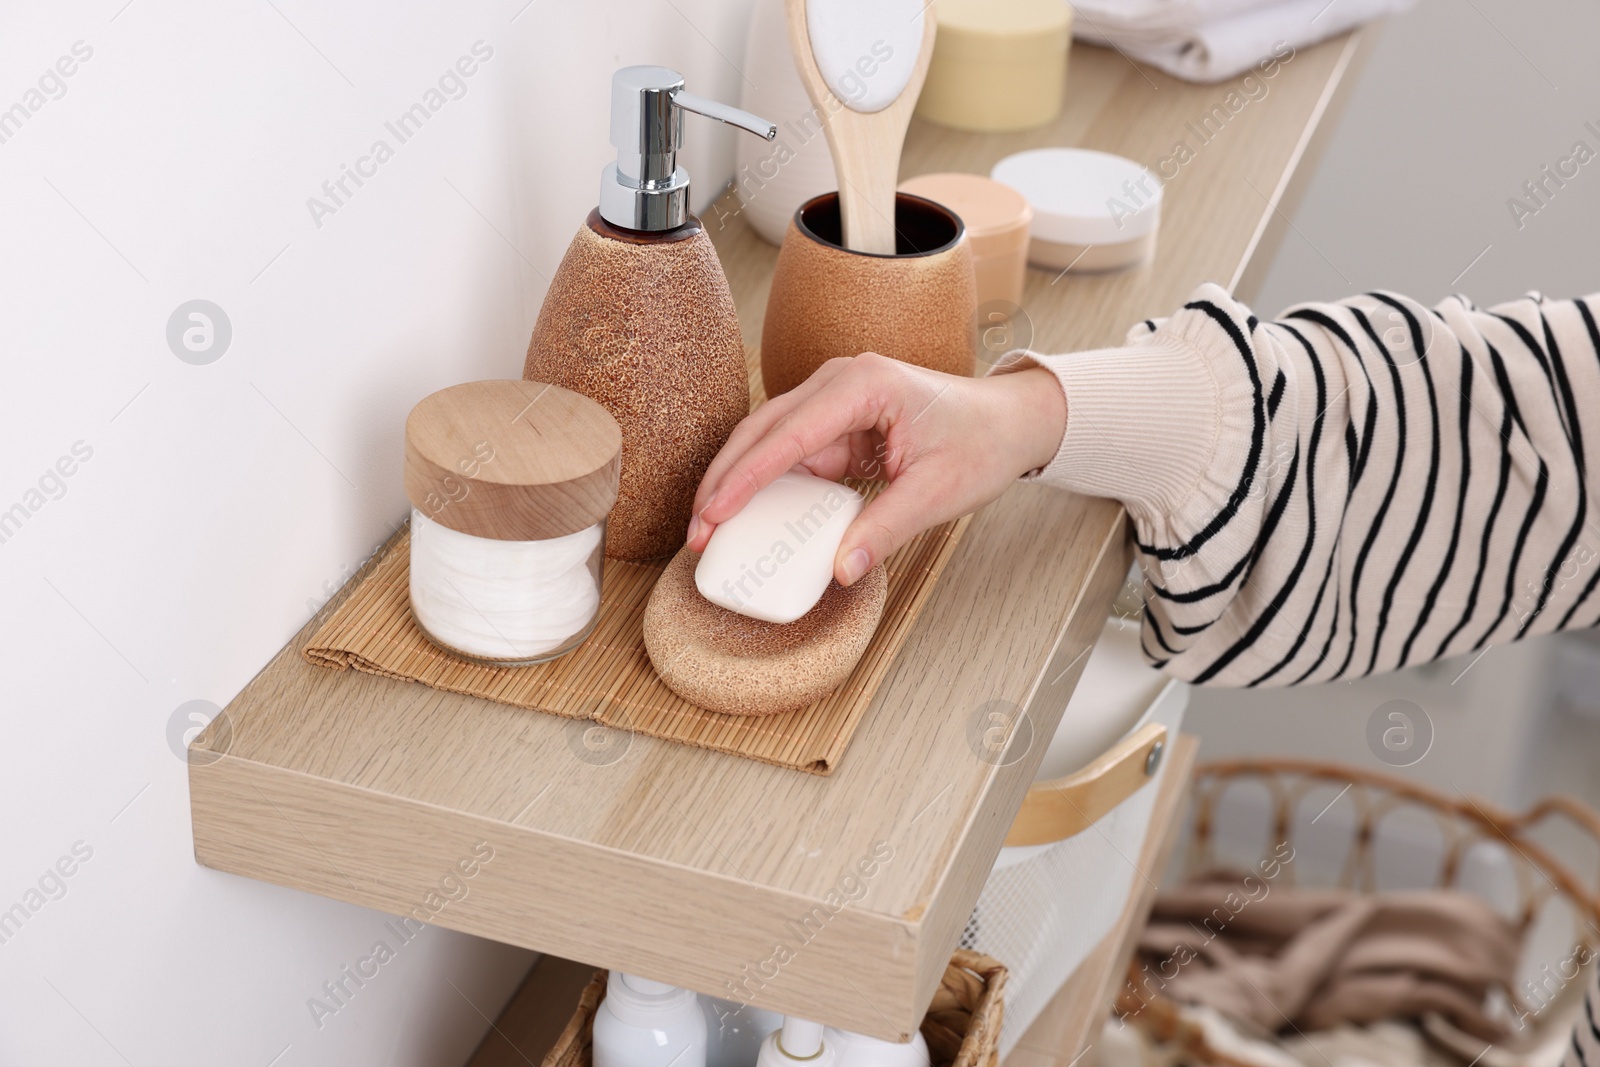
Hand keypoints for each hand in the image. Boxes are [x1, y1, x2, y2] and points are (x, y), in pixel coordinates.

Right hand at [686, 353, 1067, 585]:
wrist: (1007, 421)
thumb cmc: (980, 442)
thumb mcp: (937, 492)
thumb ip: (886, 529)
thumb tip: (840, 569)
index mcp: (863, 385)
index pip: (789, 434)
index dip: (745, 477)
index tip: (714, 513)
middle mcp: (839, 382)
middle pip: (761, 430)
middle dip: (724, 481)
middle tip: (699, 532)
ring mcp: (833, 400)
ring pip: (765, 440)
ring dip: (737, 483)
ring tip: (709, 529)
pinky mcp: (834, 423)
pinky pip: (788, 454)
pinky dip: (763, 485)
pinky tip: (744, 518)